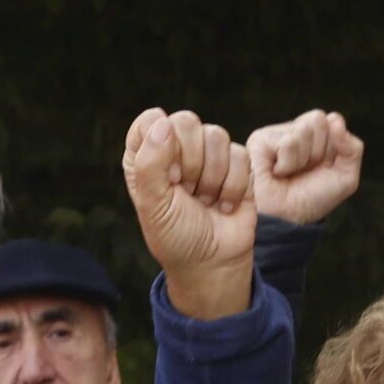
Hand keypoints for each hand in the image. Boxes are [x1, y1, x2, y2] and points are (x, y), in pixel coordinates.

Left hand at [122, 108, 255, 319]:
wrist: (211, 262)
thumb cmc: (175, 237)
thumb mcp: (153, 205)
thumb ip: (150, 164)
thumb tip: (163, 124)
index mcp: (145, 156)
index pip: (150, 120)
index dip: (163, 145)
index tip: (168, 179)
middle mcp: (175, 149)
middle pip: (186, 121)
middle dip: (190, 163)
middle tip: (186, 192)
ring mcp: (206, 154)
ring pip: (216, 135)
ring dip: (211, 178)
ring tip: (204, 201)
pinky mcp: (236, 163)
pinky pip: (239, 154)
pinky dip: (232, 186)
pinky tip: (223, 204)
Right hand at [247, 110, 363, 225]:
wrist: (286, 220)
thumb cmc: (310, 201)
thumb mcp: (345, 178)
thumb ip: (353, 148)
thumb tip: (335, 119)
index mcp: (314, 137)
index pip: (332, 120)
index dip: (333, 146)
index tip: (322, 167)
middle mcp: (294, 131)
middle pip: (317, 119)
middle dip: (317, 150)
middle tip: (304, 170)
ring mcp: (276, 134)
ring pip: (303, 129)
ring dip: (301, 160)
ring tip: (287, 174)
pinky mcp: (260, 141)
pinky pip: (287, 142)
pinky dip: (287, 163)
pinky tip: (276, 173)